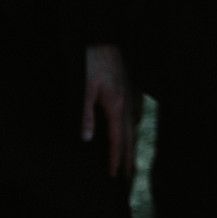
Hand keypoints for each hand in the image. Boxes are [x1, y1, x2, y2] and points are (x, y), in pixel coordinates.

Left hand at [80, 43, 135, 177]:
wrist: (103, 39)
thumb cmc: (93, 62)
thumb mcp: (84, 88)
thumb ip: (86, 114)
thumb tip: (88, 138)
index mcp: (116, 106)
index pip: (118, 140)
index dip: (116, 159)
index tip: (115, 175)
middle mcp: (127, 104)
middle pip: (129, 137)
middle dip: (128, 159)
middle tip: (128, 178)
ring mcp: (130, 96)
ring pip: (132, 127)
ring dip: (131, 145)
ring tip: (129, 160)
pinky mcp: (129, 90)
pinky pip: (132, 115)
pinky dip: (130, 128)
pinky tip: (128, 130)